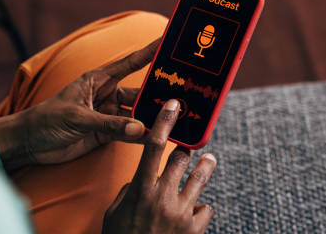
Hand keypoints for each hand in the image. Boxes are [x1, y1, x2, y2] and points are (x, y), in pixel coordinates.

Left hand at [0, 39, 159, 169]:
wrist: (28, 143)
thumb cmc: (46, 120)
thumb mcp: (77, 118)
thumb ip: (109, 124)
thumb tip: (140, 128)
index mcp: (98, 79)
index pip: (131, 63)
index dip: (150, 51)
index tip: (168, 39)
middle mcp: (107, 94)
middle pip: (140, 92)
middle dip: (159, 91)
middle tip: (183, 92)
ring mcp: (108, 115)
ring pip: (138, 114)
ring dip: (153, 116)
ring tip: (174, 118)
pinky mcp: (107, 133)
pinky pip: (130, 133)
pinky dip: (144, 136)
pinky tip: (158, 136)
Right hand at [103, 99, 216, 233]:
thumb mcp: (115, 214)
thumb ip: (129, 191)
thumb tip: (140, 180)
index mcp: (141, 189)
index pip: (153, 146)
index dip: (164, 122)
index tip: (174, 105)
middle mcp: (163, 197)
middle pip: (182, 158)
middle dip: (187, 150)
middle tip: (191, 145)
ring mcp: (181, 213)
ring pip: (201, 178)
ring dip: (206, 168)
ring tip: (209, 162)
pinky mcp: (195, 230)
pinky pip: (205, 209)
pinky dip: (200, 209)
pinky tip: (194, 214)